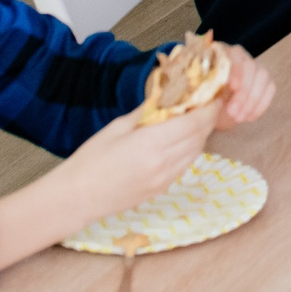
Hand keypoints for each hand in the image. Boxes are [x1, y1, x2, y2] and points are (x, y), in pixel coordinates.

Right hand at [53, 100, 221, 227]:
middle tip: (206, 104)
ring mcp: (165, 179)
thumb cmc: (91, 158)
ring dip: (200, 135)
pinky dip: (189, 150)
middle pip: (200, 137)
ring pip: (196, 152)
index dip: (209, 107)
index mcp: (152, 143)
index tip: (213, 95)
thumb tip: (167, 95)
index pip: (195, 122)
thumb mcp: (118, 127)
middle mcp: (164, 163)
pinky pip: (185, 165)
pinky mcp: (161, 190)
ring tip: (194, 120)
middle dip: (207, 119)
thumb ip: (147, 112)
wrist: (77, 197)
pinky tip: (179, 141)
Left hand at [210, 45, 275, 129]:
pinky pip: (270, 88)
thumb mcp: (199, 95)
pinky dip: (261, 104)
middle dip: (244, 91)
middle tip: (233, 112)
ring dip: (253, 100)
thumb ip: (202, 91)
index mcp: (221, 53)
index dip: (235, 70)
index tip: (232, 86)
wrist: (215, 109)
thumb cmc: (204, 99)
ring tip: (239, 118)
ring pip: (263, 77)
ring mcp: (255, 67)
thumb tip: (207, 95)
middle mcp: (241, 56)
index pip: (233, 54)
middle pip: (250, 66)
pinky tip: (250, 117)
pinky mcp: (266, 80)